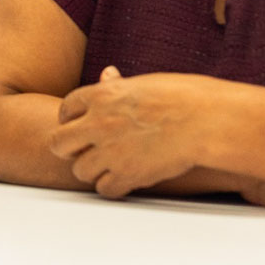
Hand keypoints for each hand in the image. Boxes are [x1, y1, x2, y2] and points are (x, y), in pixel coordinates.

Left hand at [49, 66, 207, 196]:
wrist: (206, 120)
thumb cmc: (183, 96)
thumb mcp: (144, 83)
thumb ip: (118, 86)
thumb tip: (107, 75)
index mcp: (101, 95)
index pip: (66, 108)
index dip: (70, 117)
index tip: (79, 123)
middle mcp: (98, 123)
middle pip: (59, 142)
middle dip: (69, 146)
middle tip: (83, 148)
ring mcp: (111, 151)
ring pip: (79, 170)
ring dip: (91, 168)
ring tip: (107, 164)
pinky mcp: (128, 175)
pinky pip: (104, 189)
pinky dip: (111, 186)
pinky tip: (123, 178)